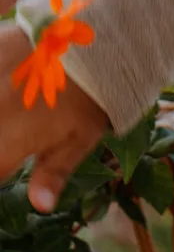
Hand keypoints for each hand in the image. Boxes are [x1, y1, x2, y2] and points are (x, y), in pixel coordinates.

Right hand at [0, 22, 108, 212]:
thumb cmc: (86, 102)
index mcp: (10, 141)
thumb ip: (52, 173)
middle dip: (1, 151)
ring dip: (1, 126)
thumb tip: (40, 206)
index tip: (9, 171)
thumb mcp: (77, 143)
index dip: (1, 175)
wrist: (85, 45)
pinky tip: (7, 97)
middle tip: (15, 146)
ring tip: (14, 124)